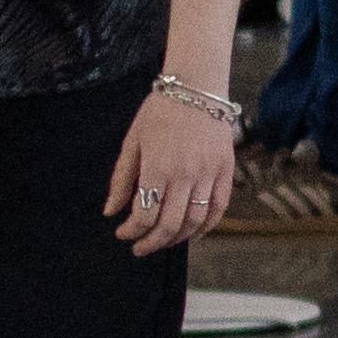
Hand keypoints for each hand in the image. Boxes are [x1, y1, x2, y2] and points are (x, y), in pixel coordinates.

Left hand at [106, 82, 239, 255]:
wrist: (196, 89)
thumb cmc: (159, 113)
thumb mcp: (132, 143)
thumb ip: (121, 179)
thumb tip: (111, 211)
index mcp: (158, 168)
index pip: (144, 214)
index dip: (131, 231)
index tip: (122, 233)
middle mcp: (186, 175)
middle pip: (170, 224)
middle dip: (152, 242)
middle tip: (139, 248)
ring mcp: (210, 174)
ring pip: (196, 220)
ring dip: (178, 238)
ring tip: (163, 242)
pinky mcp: (226, 171)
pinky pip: (219, 207)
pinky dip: (208, 225)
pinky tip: (195, 233)